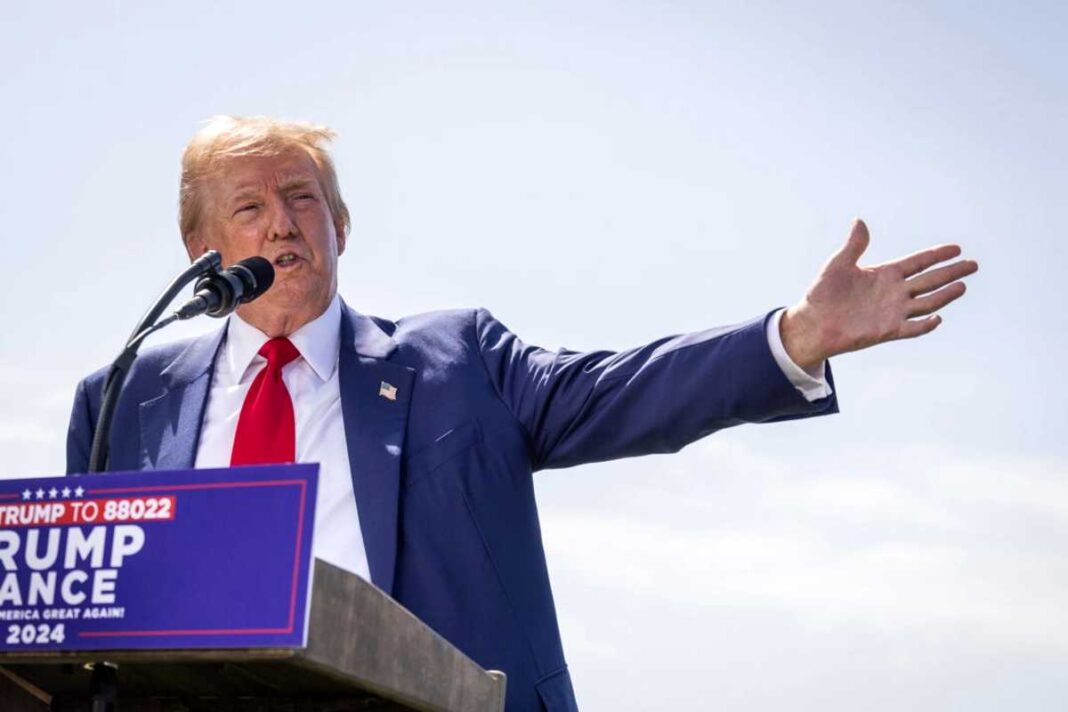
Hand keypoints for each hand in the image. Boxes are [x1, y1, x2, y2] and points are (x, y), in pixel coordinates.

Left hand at [779, 219, 978, 371]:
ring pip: (926, 303)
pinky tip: (938, 318)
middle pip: (929, 281)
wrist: (812, 323)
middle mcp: (894, 292)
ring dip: (945, 295)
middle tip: (973, 265)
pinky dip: (925, 325)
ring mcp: (893, 312)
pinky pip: (911, 328)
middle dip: (951, 273)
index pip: (917, 263)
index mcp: (885, 274)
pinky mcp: (887, 330)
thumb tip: (860, 222)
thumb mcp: (838, 265)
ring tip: (963, 285)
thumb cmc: (822, 293)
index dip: (936, 256)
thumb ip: (854, 246)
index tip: (956, 248)